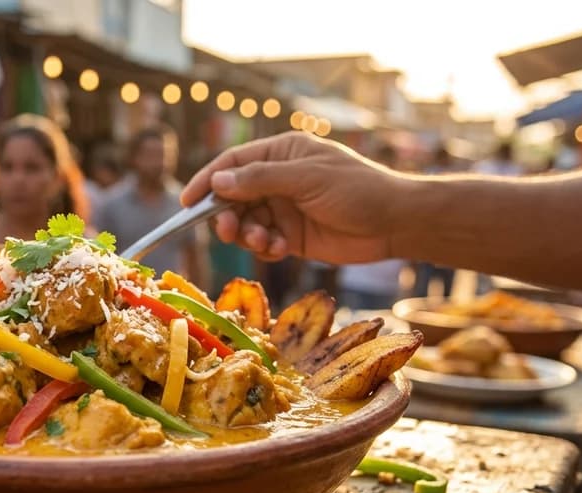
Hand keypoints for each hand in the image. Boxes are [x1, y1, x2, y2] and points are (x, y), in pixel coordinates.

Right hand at [181, 133, 409, 262]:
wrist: (395, 222)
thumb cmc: (357, 189)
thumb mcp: (306, 178)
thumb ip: (260, 179)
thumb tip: (218, 182)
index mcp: (282, 154)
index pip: (233, 164)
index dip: (208, 181)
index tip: (187, 202)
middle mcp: (279, 180)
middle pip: (234, 197)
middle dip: (227, 215)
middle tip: (228, 230)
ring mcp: (284, 209)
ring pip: (246, 223)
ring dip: (247, 235)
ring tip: (265, 241)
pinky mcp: (293, 236)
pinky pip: (264, 243)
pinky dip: (266, 248)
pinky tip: (282, 249)